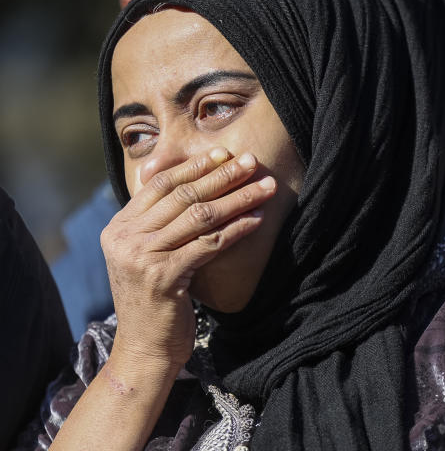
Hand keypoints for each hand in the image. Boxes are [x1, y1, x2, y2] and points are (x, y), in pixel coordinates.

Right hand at [101, 147, 275, 368]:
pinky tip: (258, 219)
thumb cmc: (155, 301)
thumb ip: (158, 223)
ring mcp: (142, 256)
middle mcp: (125, 238)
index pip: (161, 184)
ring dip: (239, 198)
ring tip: (266, 187)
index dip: (194, 166)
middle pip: (184, 194)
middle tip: (251, 160)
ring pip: (200, 215)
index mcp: (119, 227)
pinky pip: (210, 243)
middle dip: (223, 175)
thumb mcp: (146, 256)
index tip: (224, 153)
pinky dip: (237, 228)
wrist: (144, 349)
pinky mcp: (164, 276)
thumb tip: (189, 181)